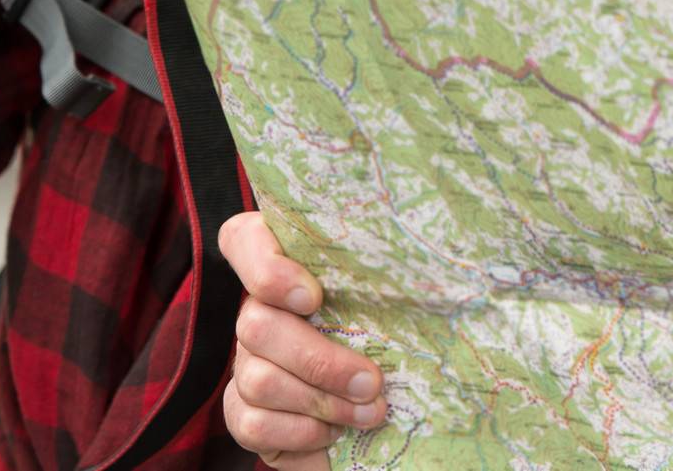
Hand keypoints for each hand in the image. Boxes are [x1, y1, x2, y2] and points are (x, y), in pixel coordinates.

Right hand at [218, 209, 388, 466]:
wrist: (375, 409)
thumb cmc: (391, 339)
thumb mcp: (393, 302)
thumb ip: (390, 280)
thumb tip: (431, 271)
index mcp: (285, 267)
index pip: (243, 239)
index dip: (266, 267)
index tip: (312, 296)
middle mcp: (255, 311)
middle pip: (256, 324)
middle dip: (320, 361)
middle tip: (372, 381)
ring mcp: (243, 363)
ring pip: (260, 380)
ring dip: (323, 402)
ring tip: (369, 412)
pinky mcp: (241, 413)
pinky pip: (254, 423)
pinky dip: (302, 432)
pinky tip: (333, 431)